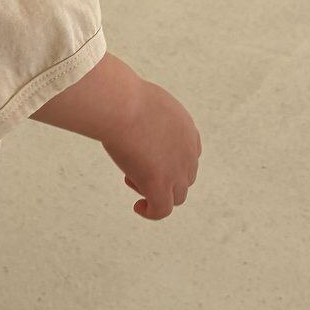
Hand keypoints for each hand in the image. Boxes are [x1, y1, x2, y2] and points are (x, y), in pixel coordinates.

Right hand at [102, 78, 201, 219]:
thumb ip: (144, 110)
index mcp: (186, 129)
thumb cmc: (124, 98)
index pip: (188, 154)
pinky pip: (161, 210)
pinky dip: (152, 211)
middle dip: (162, 175)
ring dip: (156, 192)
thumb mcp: (144, 99)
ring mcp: (176, 171)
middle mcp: (188, 152)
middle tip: (135, 166)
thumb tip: (127, 110)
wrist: (121, 105)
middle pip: (184, 177)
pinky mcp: (160, 186)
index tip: (148, 156)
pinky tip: (138, 206)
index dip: (170, 160)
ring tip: (132, 179)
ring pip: (176, 196)